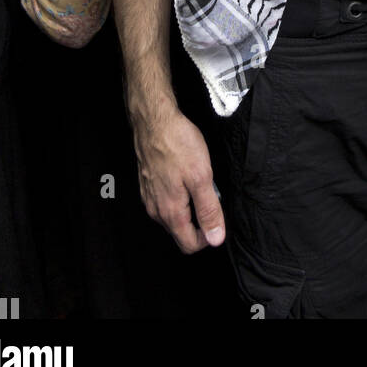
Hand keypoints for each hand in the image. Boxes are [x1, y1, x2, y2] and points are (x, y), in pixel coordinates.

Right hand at [132, 106, 224, 253]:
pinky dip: (179, 197)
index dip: (207, 237)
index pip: (189, 245)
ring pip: (173, 218)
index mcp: (170, 212)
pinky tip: (186, 177)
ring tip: (199, 184)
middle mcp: (156, 210)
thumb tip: (216, 239)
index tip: (218, 217)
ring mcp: (149, 198)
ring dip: (189, 208)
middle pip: (181, 233)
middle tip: (211, 196)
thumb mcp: (202, 176)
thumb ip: (208, 210)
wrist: (154, 121)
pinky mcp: (148, 186)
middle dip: (199, 223)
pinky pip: (165, 203)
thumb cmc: (177, 144)